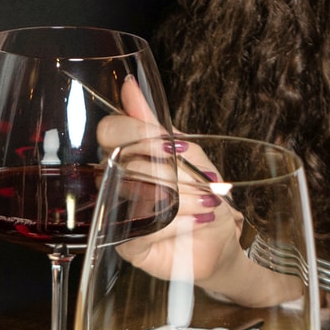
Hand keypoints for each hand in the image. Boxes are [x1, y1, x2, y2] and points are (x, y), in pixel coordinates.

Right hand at [99, 100, 300, 307]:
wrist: (219, 239)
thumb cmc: (201, 193)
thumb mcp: (187, 151)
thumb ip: (154, 123)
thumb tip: (129, 85)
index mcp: (126, 153)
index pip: (110, 131)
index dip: (135, 132)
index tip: (168, 143)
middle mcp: (115, 181)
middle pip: (128, 163)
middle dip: (173, 173)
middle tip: (202, 182)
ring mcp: (116, 213)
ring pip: (137, 196)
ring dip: (182, 200)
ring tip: (206, 204)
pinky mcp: (125, 244)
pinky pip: (139, 230)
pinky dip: (174, 226)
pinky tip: (194, 224)